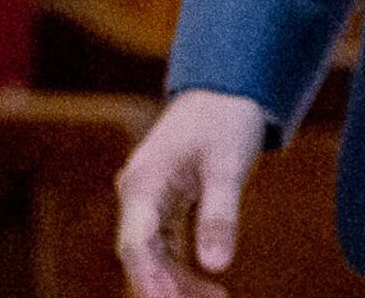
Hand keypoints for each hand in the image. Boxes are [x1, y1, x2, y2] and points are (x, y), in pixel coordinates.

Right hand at [113, 88, 267, 297]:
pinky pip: (170, 247)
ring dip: (181, 284)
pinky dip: (187, 269)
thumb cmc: (226, 119)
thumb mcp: (228, 165)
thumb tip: (217, 266)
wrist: (227, 87)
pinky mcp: (167, 207)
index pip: (136, 243)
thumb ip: (221, 215)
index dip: (149, 278)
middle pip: (143, 256)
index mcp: (143, 183)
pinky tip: (212, 289)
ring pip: (156, 256)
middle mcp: (138, 197)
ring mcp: (150, 204)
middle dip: (168, 289)